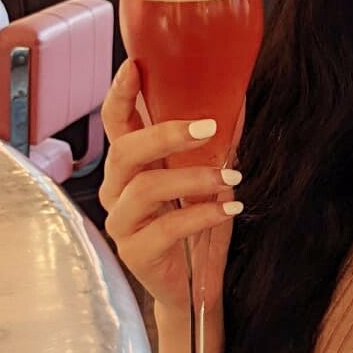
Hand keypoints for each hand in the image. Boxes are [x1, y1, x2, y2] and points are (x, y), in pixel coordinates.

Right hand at [99, 60, 242, 317]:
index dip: (119, 94)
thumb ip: (214, 144)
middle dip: (165, 134)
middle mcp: (117, 191)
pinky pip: (166, 228)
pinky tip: (229, 208)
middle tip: (208, 127)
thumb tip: (237, 98)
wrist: (195, 287)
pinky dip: (202, 215)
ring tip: (231, 179)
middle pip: (124, 151)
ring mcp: (122, 223)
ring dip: (193, 178)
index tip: (135, 66)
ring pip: (145, 189)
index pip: (115, 123)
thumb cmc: (198, 226)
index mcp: (131, 166)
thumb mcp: (206, 179)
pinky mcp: (135, 253)